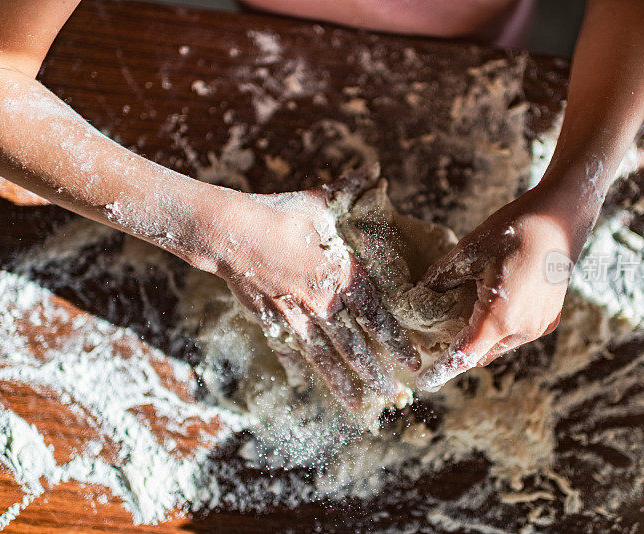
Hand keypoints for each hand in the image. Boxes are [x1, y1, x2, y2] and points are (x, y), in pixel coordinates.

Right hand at [205, 168, 419, 410]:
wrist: (230, 231)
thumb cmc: (280, 213)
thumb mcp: (320, 199)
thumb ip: (352, 189)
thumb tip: (376, 169)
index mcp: (341, 275)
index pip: (377, 316)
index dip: (396, 341)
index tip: (412, 362)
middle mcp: (323, 302)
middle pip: (355, 345)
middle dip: (375, 373)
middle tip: (392, 395)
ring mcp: (295, 315)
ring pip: (325, 356)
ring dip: (344, 383)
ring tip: (360, 408)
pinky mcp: (271, 319)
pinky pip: (289, 349)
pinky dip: (298, 369)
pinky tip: (306, 387)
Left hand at [416, 186, 578, 390]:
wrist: (560, 217)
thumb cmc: (513, 230)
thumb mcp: (469, 250)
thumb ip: (442, 277)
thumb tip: (421, 293)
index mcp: (500, 317)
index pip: (464, 356)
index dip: (442, 369)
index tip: (424, 381)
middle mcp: (522, 330)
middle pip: (480, 353)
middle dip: (459, 349)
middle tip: (437, 333)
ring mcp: (539, 326)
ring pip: (499, 346)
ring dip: (481, 338)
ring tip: (464, 314)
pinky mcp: (550, 319)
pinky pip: (517, 335)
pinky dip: (500, 329)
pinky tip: (491, 304)